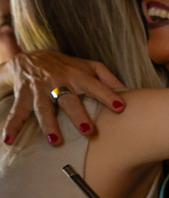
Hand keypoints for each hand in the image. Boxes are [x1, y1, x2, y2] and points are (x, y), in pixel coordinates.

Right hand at [3, 50, 126, 144]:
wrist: (29, 56)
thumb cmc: (66, 67)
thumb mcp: (88, 66)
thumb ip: (107, 78)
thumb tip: (128, 91)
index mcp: (76, 75)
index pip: (94, 85)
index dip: (107, 95)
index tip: (120, 107)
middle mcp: (57, 81)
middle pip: (68, 99)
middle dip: (77, 114)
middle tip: (87, 130)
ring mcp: (38, 88)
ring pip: (43, 108)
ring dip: (48, 124)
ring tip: (55, 141)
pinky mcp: (23, 94)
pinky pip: (17, 111)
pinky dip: (11, 125)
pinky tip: (8, 140)